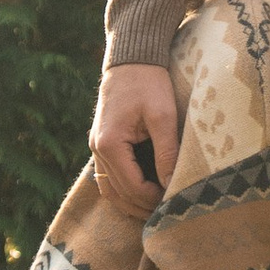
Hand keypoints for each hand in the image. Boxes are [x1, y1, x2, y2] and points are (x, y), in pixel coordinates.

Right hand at [90, 63, 178, 218]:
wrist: (131, 56)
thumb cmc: (149, 82)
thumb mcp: (163, 116)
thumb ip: (167, 152)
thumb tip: (172, 184)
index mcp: (109, 143)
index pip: (131, 186)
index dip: (152, 199)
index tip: (174, 201)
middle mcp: (96, 147)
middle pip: (116, 193)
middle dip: (141, 207)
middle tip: (166, 213)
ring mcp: (95, 145)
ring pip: (109, 188)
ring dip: (130, 201)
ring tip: (154, 208)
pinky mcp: (101, 140)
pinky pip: (108, 174)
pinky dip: (123, 188)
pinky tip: (143, 191)